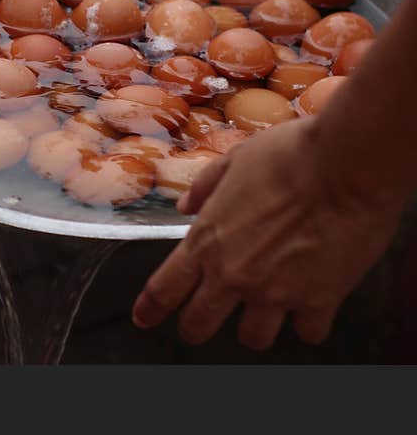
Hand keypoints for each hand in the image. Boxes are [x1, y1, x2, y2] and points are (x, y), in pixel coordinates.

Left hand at [132, 117, 403, 350]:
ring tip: (262, 314)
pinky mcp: (319, 300)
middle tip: (198, 326)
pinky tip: (309, 308)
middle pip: (199, 324)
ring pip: (253, 338)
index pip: (163, 289)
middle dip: (195, 328)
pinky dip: (306, 324)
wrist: (347, 164)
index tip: (144, 318)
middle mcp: (234, 274)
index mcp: (207, 241)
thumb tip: (185, 206)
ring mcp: (276, 293)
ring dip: (254, 328)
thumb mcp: (234, 161)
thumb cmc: (289, 154)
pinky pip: (307, 332)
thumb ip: (205, 188)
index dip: (149, 309)